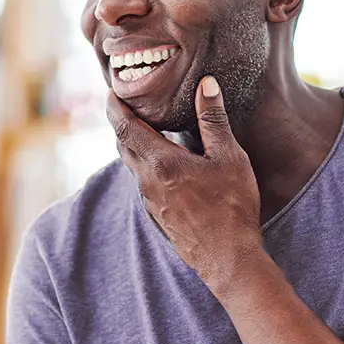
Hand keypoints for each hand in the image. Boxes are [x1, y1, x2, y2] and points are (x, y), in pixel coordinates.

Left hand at [107, 76, 260, 273]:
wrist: (228, 259)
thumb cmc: (232, 207)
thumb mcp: (229, 158)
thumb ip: (213, 120)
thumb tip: (206, 85)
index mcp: (161, 163)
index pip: (125, 128)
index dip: (115, 108)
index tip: (111, 93)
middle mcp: (148, 182)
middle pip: (124, 146)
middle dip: (122, 123)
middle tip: (125, 106)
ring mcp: (151, 202)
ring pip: (134, 166)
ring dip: (135, 145)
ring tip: (146, 129)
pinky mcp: (159, 216)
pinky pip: (145, 183)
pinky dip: (147, 165)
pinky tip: (165, 164)